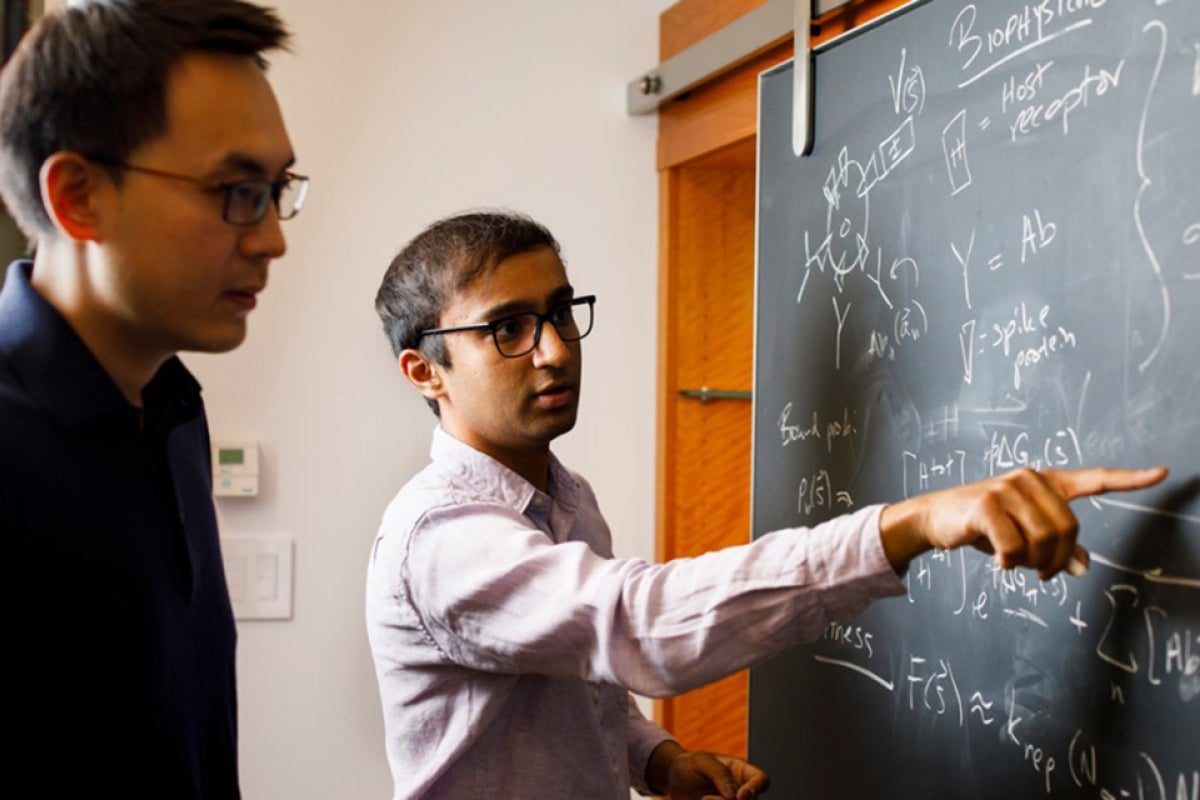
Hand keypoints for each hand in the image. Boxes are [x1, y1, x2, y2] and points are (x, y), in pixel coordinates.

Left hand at [647, 741, 769, 799]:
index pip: (761, 780)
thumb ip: (719, 773)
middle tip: (706, 798)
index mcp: (740, 771)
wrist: (672, 779)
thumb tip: (734, 794)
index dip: (756, 789)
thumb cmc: (688, 765)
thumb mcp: (702, 762)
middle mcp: (740, 790)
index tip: (740, 796)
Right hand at [880, 466, 1166, 579]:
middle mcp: (1030, 479)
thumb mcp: (1022, 533)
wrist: (935, 517)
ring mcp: (1007, 489)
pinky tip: (998, 560)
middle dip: (1057, 560)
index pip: (1094, 479)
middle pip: (1068, 529)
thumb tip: (1082, 567)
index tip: (1162, 473)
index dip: (1130, 480)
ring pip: (1043, 541)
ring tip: (1016, 564)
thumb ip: (1055, 546)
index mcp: (1045, 483)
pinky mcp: (986, 505)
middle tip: (1041, 572)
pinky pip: (1013, 547)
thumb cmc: (983, 525)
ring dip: (1032, 563)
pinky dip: (1008, 561)